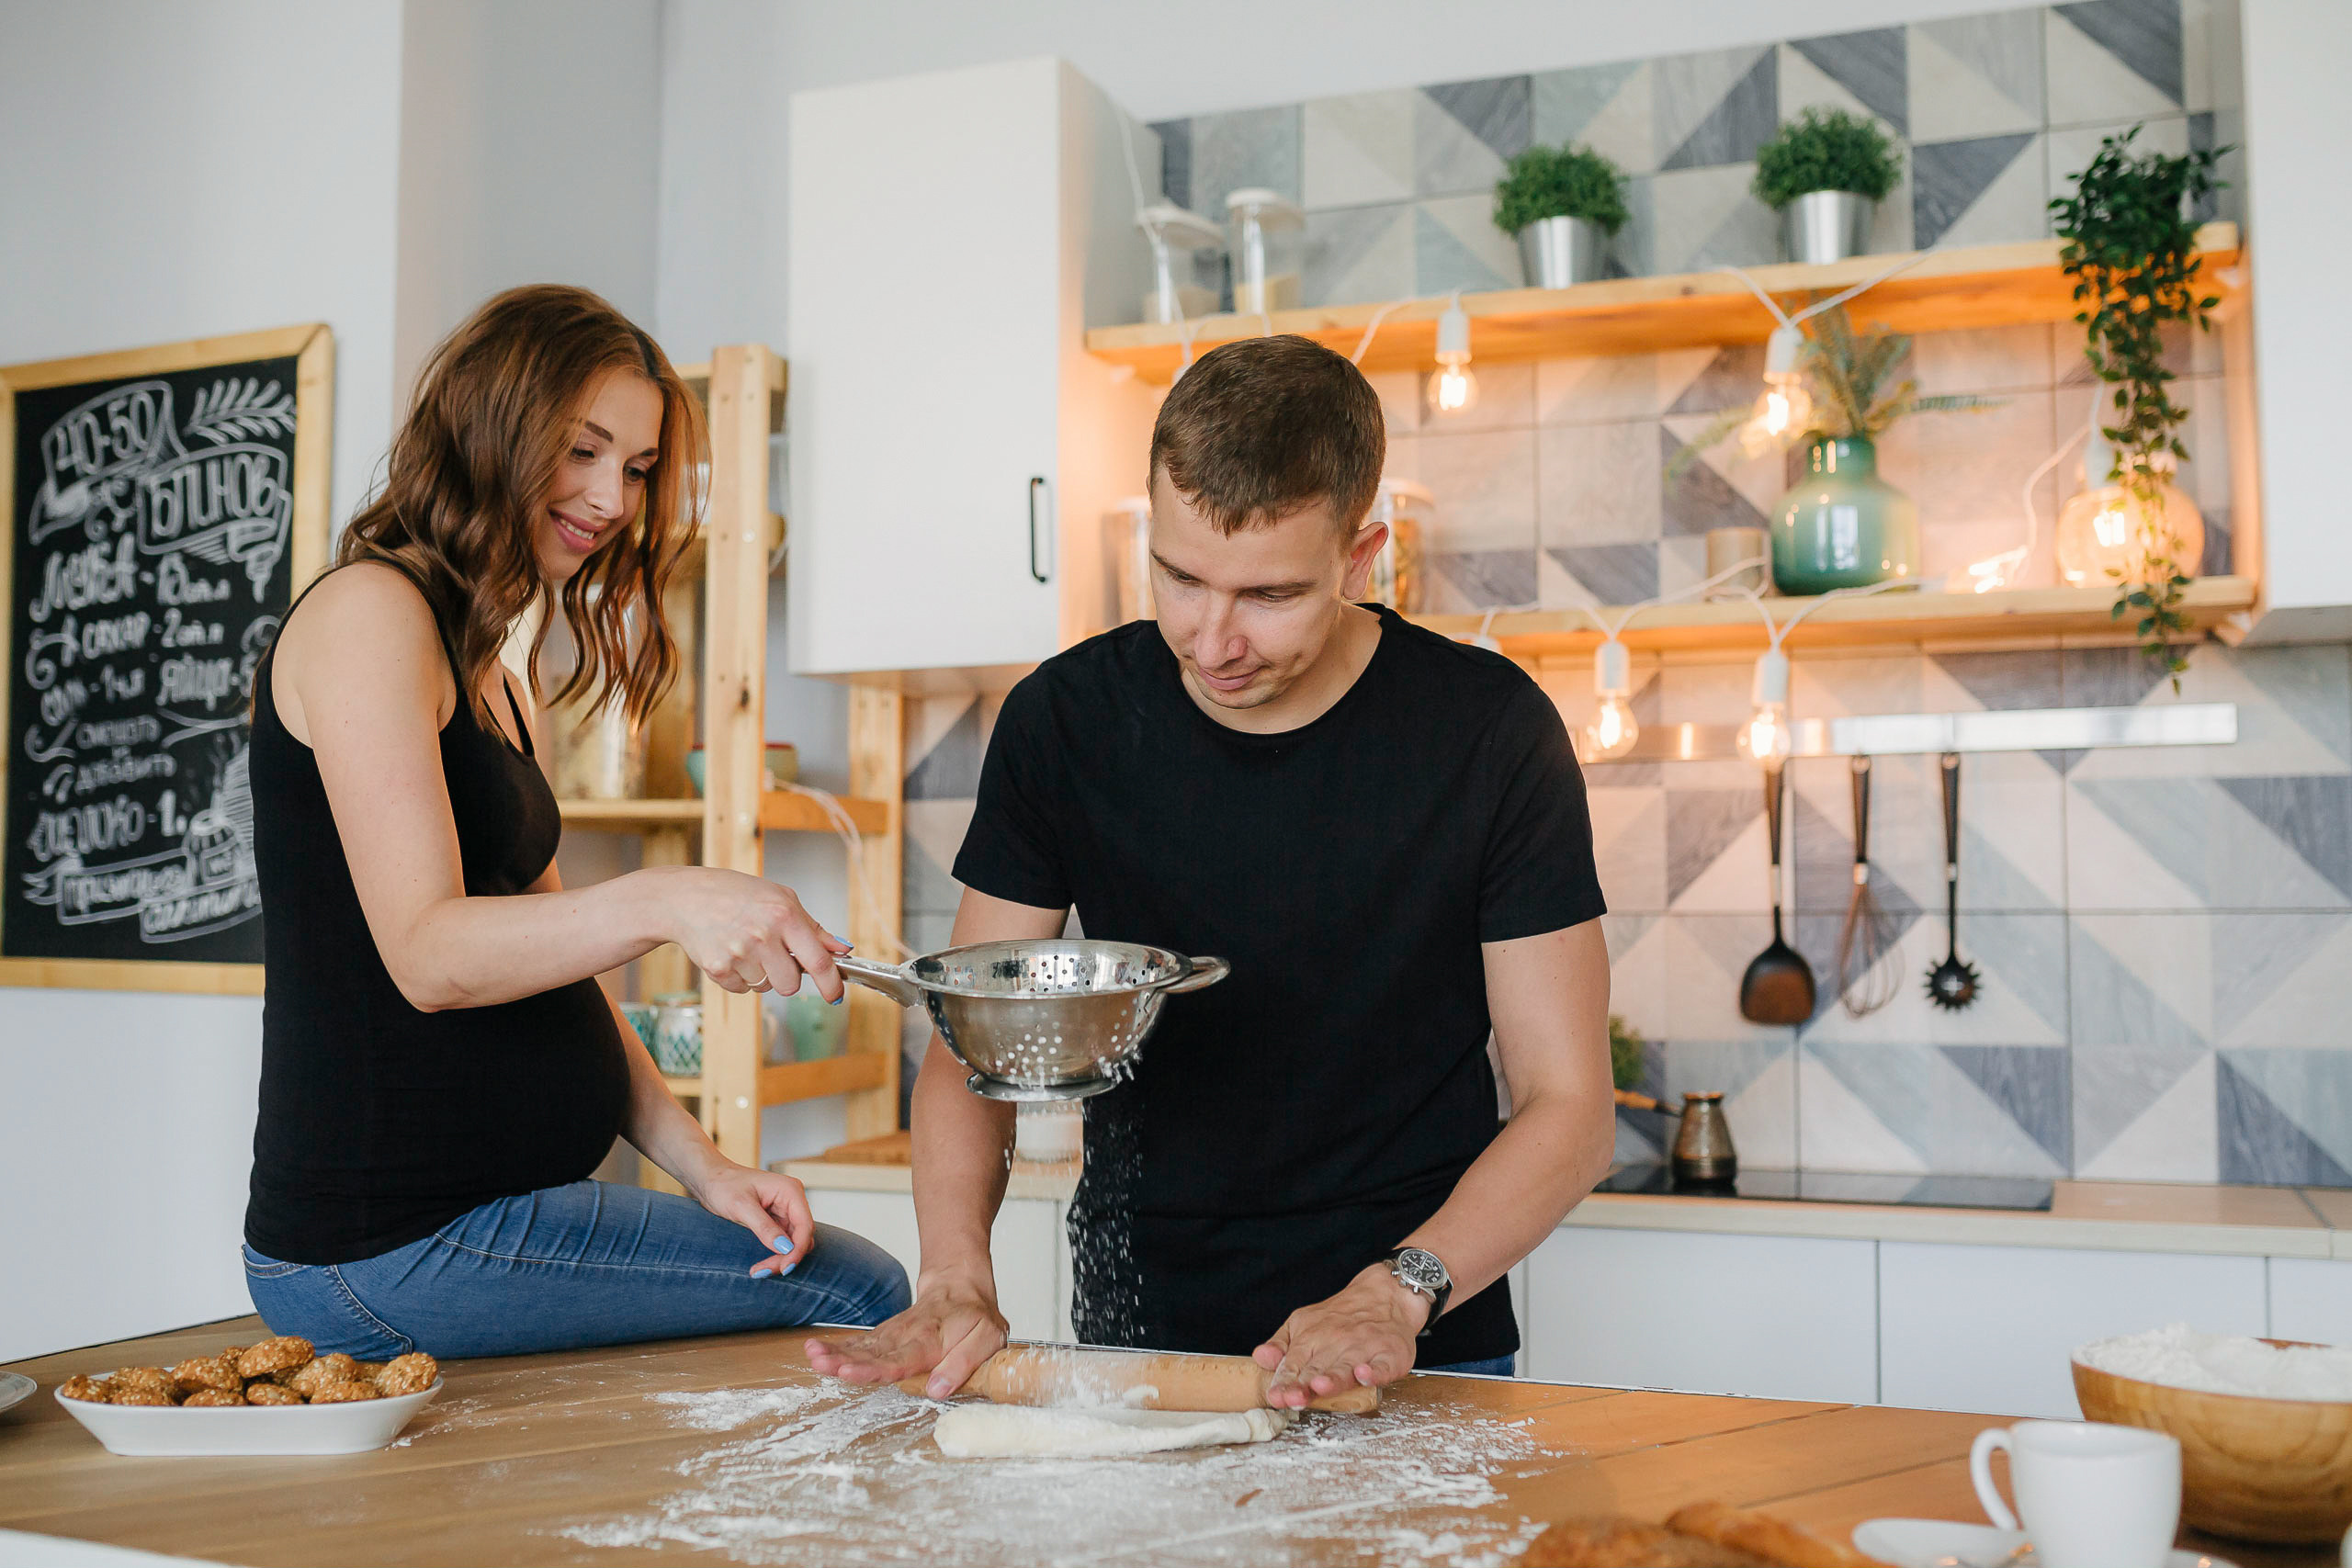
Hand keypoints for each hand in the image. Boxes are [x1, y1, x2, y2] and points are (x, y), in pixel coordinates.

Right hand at [657, 867, 849, 997]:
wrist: (687, 898)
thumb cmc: (737, 894)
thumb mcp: (781, 899)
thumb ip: (813, 928)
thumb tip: (841, 950)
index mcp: (784, 915)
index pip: (818, 960)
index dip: (831, 984)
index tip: (836, 996)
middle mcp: (763, 935)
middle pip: (790, 984)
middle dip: (786, 977)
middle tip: (773, 955)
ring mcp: (739, 954)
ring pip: (765, 987)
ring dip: (761, 974)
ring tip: (746, 947)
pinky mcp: (718, 968)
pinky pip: (742, 989)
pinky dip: (739, 977)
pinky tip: (730, 952)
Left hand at [692, 1163, 815, 1277]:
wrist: (710, 1179)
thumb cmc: (724, 1185)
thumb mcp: (741, 1206)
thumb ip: (764, 1227)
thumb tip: (785, 1248)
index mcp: (790, 1191)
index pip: (805, 1225)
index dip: (797, 1250)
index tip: (783, 1268)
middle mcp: (792, 1200)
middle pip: (801, 1237)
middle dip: (786, 1257)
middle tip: (762, 1272)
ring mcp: (786, 1211)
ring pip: (793, 1242)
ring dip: (780, 1258)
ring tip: (758, 1270)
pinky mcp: (777, 1220)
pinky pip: (783, 1242)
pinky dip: (774, 1254)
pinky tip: (760, 1263)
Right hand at [806, 1272, 1006, 1398]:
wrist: (960, 1284)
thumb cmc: (976, 1316)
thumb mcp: (988, 1338)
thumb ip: (964, 1363)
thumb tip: (937, 1390)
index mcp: (931, 1340)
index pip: (898, 1359)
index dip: (873, 1369)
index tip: (849, 1372)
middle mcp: (906, 1336)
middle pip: (872, 1352)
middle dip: (843, 1360)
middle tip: (819, 1364)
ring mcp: (892, 1334)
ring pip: (861, 1345)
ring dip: (835, 1352)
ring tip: (811, 1356)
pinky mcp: (885, 1334)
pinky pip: (860, 1342)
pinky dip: (838, 1347)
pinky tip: (816, 1353)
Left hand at [1252, 1263, 1428, 1408]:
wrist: (1384, 1295)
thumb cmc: (1340, 1317)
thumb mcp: (1302, 1324)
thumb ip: (1281, 1345)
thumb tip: (1260, 1357)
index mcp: (1312, 1338)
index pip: (1294, 1364)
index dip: (1284, 1382)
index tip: (1276, 1396)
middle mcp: (1336, 1343)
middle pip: (1317, 1369)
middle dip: (1304, 1385)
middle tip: (1292, 1398)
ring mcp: (1364, 1349)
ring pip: (1346, 1368)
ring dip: (1333, 1378)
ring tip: (1320, 1385)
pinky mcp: (1390, 1355)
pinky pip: (1382, 1366)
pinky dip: (1374, 1372)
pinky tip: (1364, 1374)